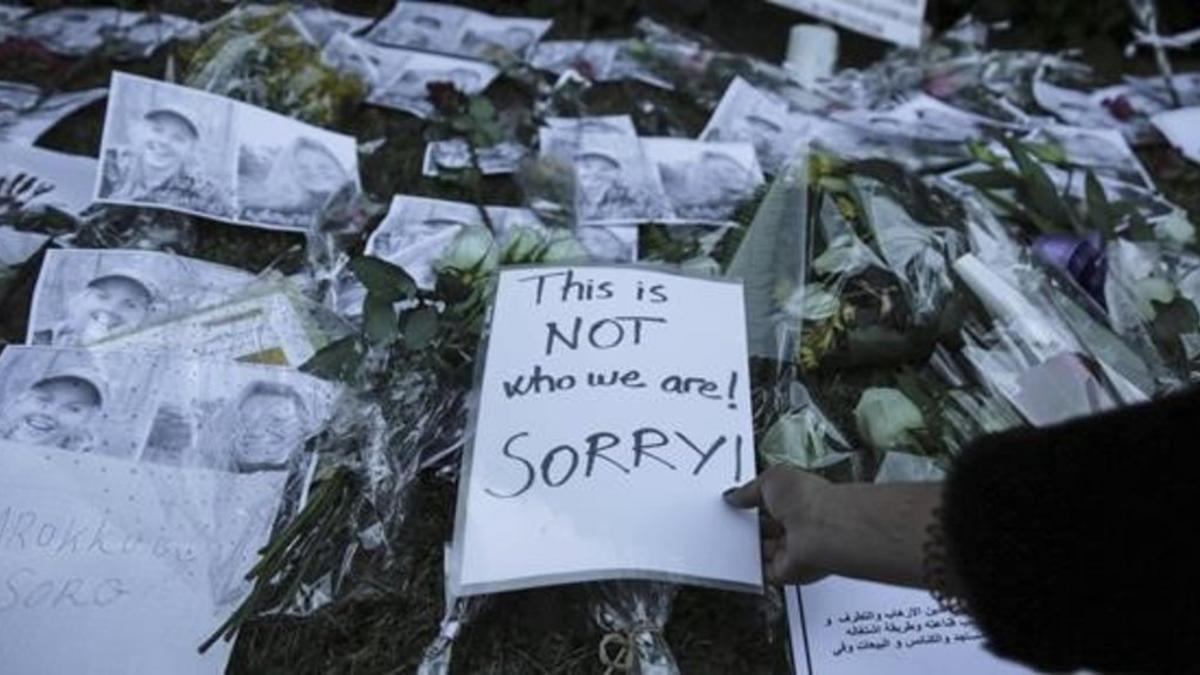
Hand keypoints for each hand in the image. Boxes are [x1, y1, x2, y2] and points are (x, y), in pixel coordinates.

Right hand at [724, 465, 833, 584]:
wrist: (821, 531)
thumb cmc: (807, 500)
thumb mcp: (771, 480)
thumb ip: (749, 490)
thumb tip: (734, 496)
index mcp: (798, 498)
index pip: (772, 501)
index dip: (753, 501)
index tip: (736, 502)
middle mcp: (798, 525)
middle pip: (767, 528)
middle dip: (749, 526)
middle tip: (730, 522)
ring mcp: (792, 550)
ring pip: (764, 551)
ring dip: (749, 548)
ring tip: (730, 541)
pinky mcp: (786, 571)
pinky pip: (764, 573)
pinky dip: (751, 570)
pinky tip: (738, 561)